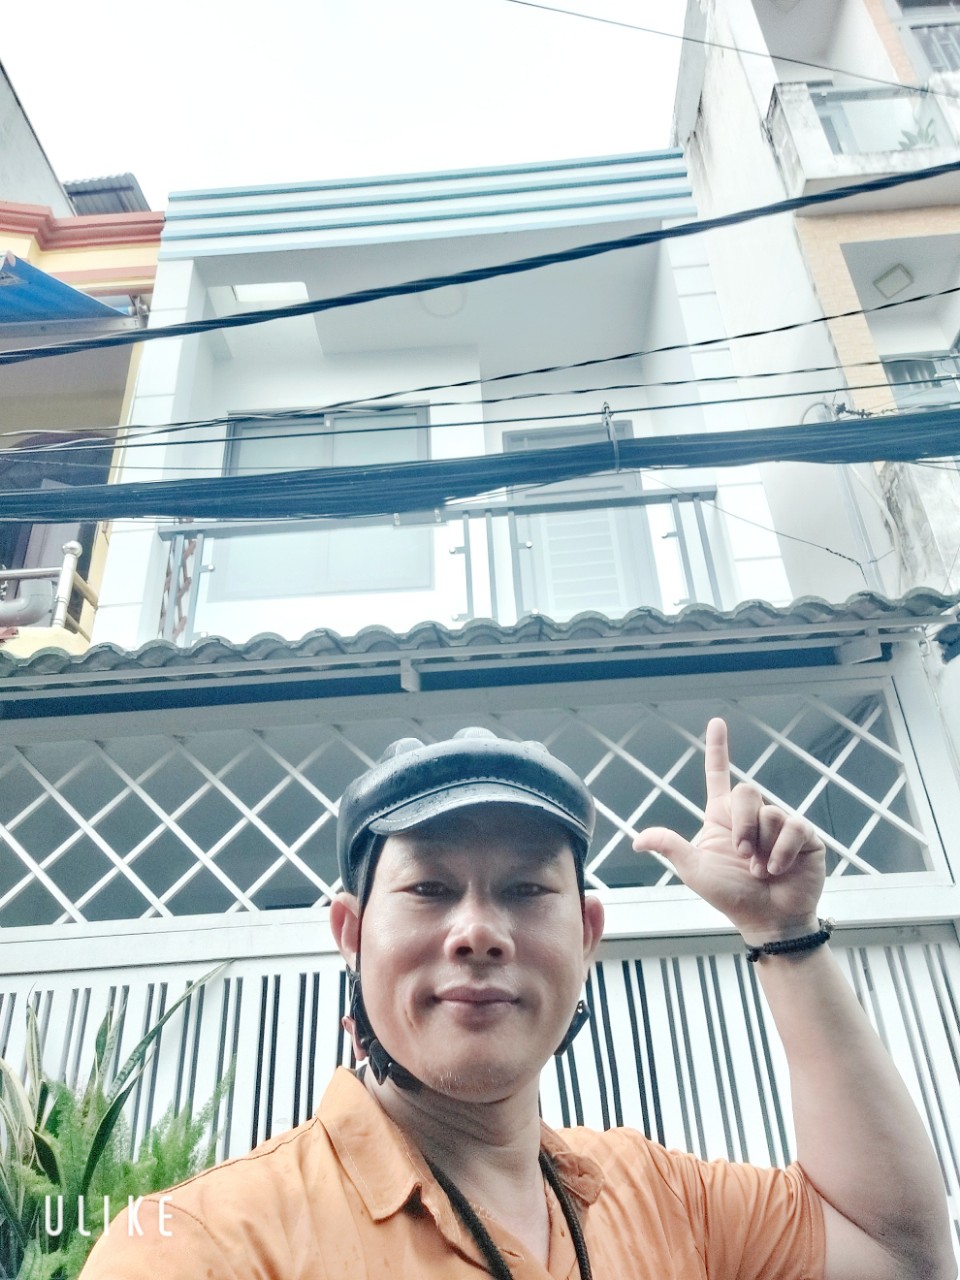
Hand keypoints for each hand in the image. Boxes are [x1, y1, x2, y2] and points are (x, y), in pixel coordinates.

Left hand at [632, 717, 825, 940]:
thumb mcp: (695, 870)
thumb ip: (670, 847)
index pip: (719, 775)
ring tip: (761, 870)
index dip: (718, 748)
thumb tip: (636, 840)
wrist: (768, 920)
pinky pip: (793, 827)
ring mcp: (780, 825)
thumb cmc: (731, 896)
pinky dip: (781, 851)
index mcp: (723, 818)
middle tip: (742, 854)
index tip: (717, 722)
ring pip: (771, 812)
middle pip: (748, 791)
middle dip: (743, 824)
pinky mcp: (804, 837)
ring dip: (761, 846)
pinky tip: (778, 869)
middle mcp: (752, 817)